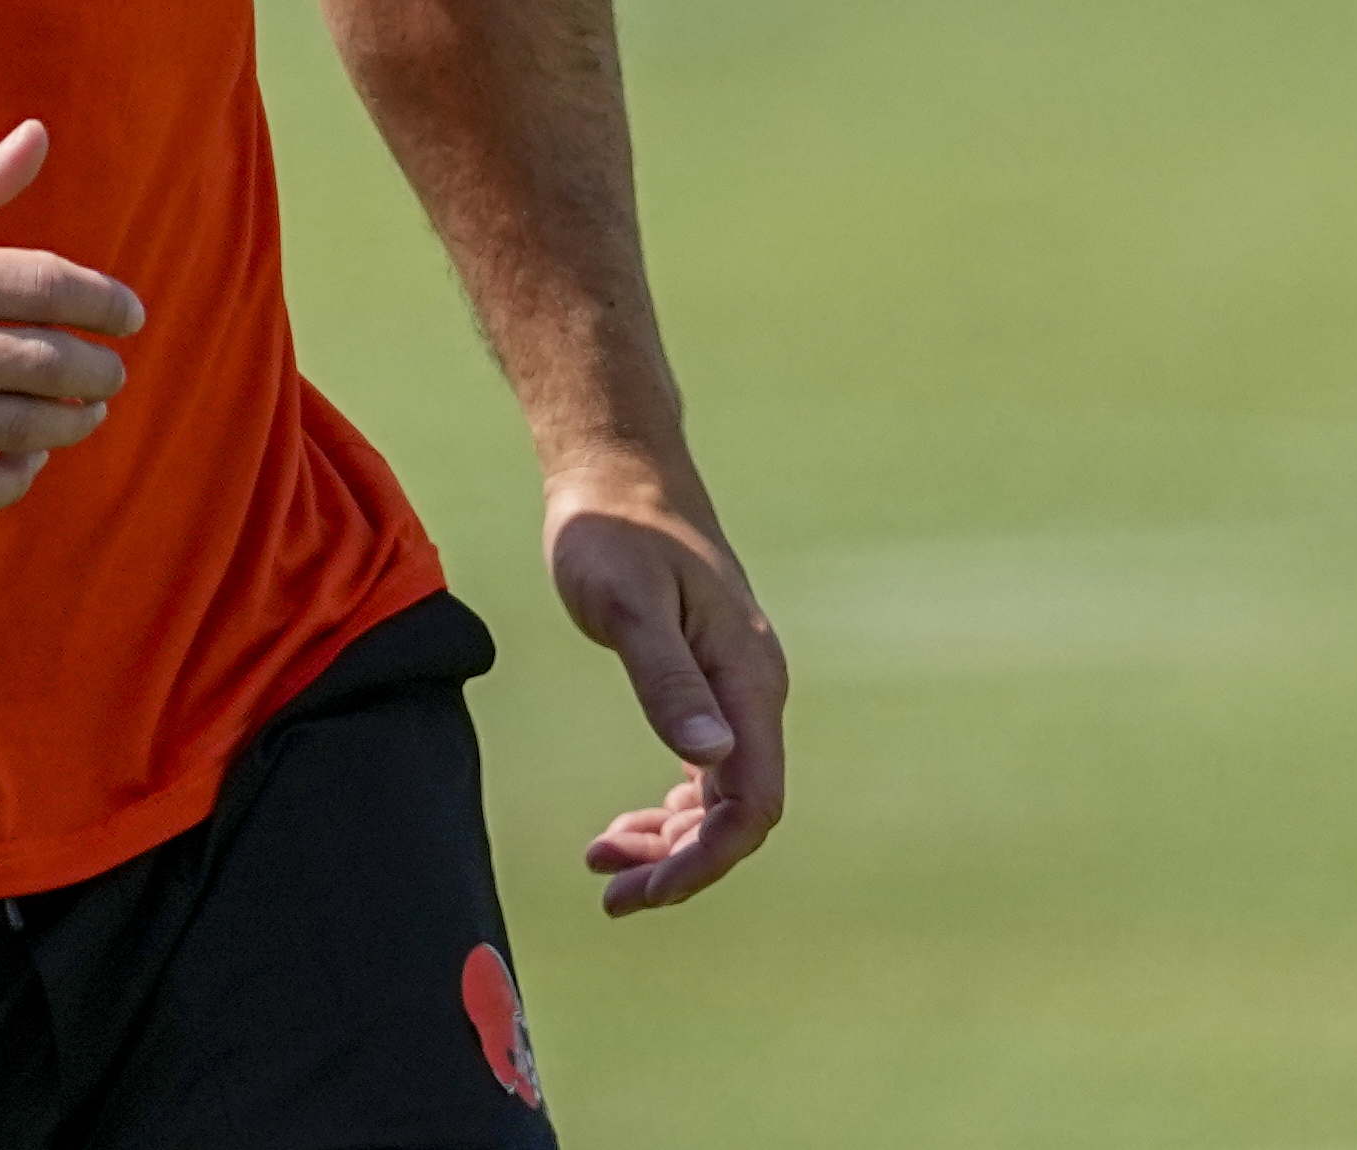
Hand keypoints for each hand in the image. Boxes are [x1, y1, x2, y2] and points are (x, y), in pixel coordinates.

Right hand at [0, 123, 146, 516]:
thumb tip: (37, 140)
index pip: (44, 287)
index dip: (103, 302)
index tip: (129, 314)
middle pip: (40, 361)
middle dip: (95, 366)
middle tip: (113, 367)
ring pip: (11, 426)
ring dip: (67, 420)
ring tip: (85, 411)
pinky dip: (9, 477)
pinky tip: (25, 458)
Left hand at [548, 463, 788, 912]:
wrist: (617, 467)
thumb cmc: (614, 529)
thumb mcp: (627, 605)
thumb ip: (667, 681)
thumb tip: (709, 760)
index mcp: (746, 680)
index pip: (751, 803)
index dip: (705, 860)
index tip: (643, 890)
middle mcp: (754, 689)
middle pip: (738, 811)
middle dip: (680, 861)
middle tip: (609, 889)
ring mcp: (735, 684)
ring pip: (721, 793)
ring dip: (671, 838)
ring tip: (603, 857)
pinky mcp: (710, 675)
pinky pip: (707, 765)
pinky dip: (670, 803)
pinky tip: (629, 820)